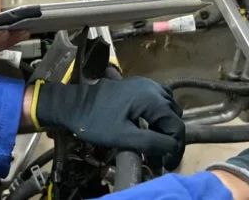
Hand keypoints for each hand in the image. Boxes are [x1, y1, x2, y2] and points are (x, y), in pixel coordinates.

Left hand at [34, 76, 185, 168]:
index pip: (176, 125)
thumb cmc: (95, 121)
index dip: (175, 147)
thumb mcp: (122, 137)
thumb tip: (172, 148)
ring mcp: (146, 84)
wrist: (72, 104)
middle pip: (174, 116)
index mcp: (152, 99)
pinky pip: (158, 99)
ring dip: (165, 125)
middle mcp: (153, 88)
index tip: (165, 164)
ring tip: (154, 142)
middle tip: (159, 156)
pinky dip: (158, 114)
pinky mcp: (138, 85)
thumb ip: (150, 142)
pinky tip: (148, 126)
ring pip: (168, 107)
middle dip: (170, 137)